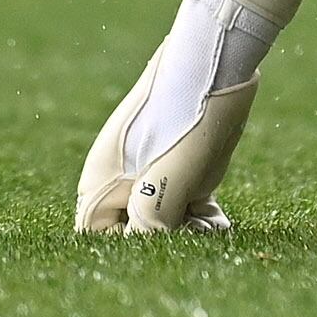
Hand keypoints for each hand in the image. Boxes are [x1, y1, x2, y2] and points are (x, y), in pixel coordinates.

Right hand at [74, 41, 246, 234]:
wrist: (214, 69)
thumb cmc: (184, 126)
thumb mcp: (164, 187)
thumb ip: (149, 227)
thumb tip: (150, 248)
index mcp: (101, 181)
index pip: (99, 233)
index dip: (127, 245)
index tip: (162, 241)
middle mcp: (121, 179)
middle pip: (134, 229)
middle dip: (164, 238)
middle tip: (192, 232)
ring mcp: (150, 172)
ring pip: (163, 220)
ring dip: (186, 230)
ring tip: (209, 225)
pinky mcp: (178, 168)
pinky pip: (182, 206)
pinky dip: (199, 217)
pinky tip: (216, 219)